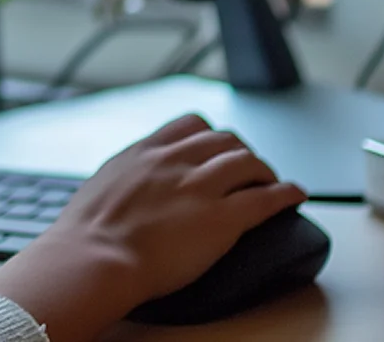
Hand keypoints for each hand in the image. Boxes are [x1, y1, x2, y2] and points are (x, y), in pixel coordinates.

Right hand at [0, 115, 306, 341]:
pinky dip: (286, 193)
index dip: (210, 136)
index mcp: (145, 152)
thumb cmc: (87, 234)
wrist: (94, 257)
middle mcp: (175, 160)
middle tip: (248, 169)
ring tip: (271, 181)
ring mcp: (200, 187)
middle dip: (240, 151)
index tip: (217, 147)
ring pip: (247, 162)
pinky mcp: (221, 219)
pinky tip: (295, 195)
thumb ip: (126, 177)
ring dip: (264, 170)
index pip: (190, 125)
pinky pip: (265, 198)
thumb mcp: (102, 186)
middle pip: (223, 139)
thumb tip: (130, 183)